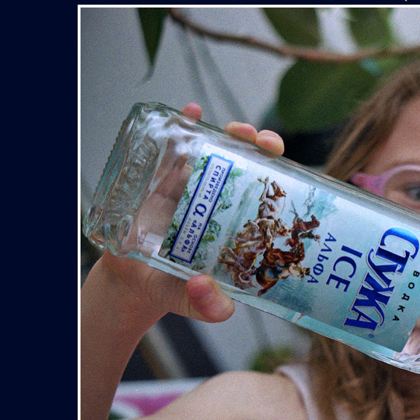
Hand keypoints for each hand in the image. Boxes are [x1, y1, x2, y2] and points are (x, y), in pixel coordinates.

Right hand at [91, 103, 285, 326]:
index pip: (266, 194)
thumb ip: (209, 306)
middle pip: (244, 165)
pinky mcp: (157, 181)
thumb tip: (211, 295)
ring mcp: (188, 187)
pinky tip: (190, 112)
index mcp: (235, 225)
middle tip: (258, 140)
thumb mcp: (195, 304)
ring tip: (231, 127)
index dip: (279, 177)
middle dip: (256, 145)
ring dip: (223, 132)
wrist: (133, 284)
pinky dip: (181, 126)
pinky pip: (171, 149)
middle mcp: (217, 201)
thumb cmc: (175, 290)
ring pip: (212, 150)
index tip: (286, 167)